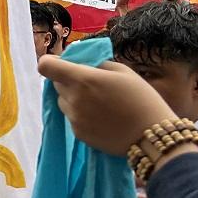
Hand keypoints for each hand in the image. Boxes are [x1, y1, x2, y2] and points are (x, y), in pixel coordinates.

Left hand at [37, 55, 180, 156]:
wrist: (151, 135)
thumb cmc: (141, 98)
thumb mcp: (122, 71)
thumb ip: (97, 65)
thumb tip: (81, 64)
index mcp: (82, 79)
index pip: (46, 66)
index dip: (51, 62)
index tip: (62, 63)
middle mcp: (73, 98)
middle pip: (56, 84)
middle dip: (68, 81)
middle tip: (90, 84)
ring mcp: (73, 118)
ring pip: (63, 101)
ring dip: (73, 98)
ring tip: (99, 103)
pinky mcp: (78, 134)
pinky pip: (72, 118)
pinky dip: (80, 115)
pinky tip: (101, 117)